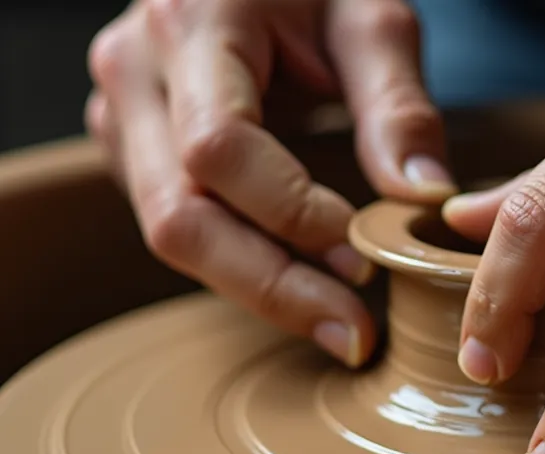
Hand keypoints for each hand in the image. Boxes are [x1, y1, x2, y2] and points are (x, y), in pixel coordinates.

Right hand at [86, 0, 455, 366]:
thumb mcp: (372, 16)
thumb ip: (397, 103)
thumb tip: (424, 198)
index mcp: (191, 22)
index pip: (220, 148)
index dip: (291, 215)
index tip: (365, 254)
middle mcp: (134, 71)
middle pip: (179, 214)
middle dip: (272, 286)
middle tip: (353, 332)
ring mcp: (120, 113)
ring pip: (169, 233)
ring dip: (258, 288)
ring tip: (340, 320)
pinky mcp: (130, 147)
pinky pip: (177, 224)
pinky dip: (242, 265)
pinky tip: (305, 284)